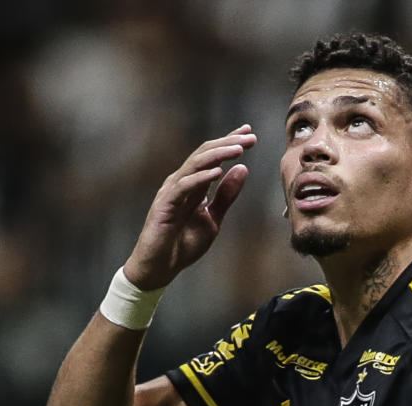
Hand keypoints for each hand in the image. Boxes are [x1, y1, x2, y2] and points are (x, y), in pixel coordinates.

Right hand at [123, 124, 256, 289]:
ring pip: (194, 164)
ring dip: (218, 155)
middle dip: (227, 143)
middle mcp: (181, 182)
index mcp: (193, 184)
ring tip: (239, 148)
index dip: (229, 143)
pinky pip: (184, 186)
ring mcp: (171, 192)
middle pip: (204, 154)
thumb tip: (243, 168)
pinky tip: (218, 171)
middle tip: (250, 136)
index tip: (250, 133)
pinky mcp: (165, 205)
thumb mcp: (213, 218)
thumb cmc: (183, 243)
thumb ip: (226, 195)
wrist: (161, 267)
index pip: (212, 157)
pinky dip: (201, 177)